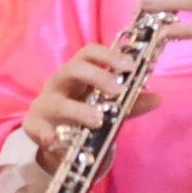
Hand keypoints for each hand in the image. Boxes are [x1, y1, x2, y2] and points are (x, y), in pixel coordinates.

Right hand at [24, 44, 159, 171]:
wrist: (56, 139)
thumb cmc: (82, 113)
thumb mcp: (108, 107)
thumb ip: (130, 104)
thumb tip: (157, 98)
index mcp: (79, 73)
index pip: (90, 52)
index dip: (110, 55)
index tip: (131, 66)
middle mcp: (60, 83)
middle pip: (73, 69)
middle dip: (96, 76)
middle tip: (118, 91)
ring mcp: (45, 104)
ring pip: (59, 102)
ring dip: (79, 109)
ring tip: (98, 120)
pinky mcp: (33, 125)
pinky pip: (37, 128)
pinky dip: (46, 134)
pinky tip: (55, 140)